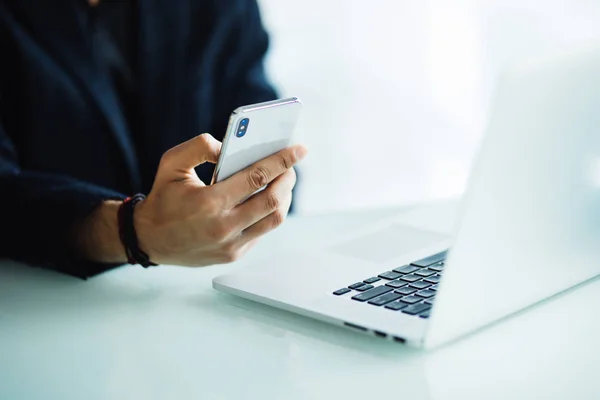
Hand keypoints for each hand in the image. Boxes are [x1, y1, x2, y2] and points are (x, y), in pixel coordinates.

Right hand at [134, 133, 305, 265]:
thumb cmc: (163, 197)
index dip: (282, 161)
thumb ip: (199, 147)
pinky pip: (262, 232)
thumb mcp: (171, 163)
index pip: (257, 177)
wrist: (150, 239)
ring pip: (274, 220)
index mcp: (209, 202)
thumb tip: (229, 146)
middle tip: (291, 165)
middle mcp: (223, 227)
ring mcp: (231, 245)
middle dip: (288, 179)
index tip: (300, 149)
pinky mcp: (234, 255)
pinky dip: (269, 212)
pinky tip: (267, 199)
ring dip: (284, 198)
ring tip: (283, 181)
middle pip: (273, 201)